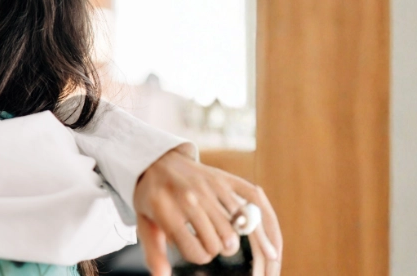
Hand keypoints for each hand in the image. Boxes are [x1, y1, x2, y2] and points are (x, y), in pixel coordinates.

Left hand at [132, 148, 282, 275]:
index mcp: (166, 209)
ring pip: (236, 227)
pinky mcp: (224, 178)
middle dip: (217, 249)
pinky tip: (271, 249)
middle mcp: (190, 197)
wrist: (157, 160)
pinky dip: (264, 225)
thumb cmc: (151, 198)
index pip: (196, 251)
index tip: (194, 250)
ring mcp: (210, 186)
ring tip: (226, 242)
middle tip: (210, 244)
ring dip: (233, 240)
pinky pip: (252, 202)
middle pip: (219, 242)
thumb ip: (153, 252)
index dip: (198, 256)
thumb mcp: (145, 224)